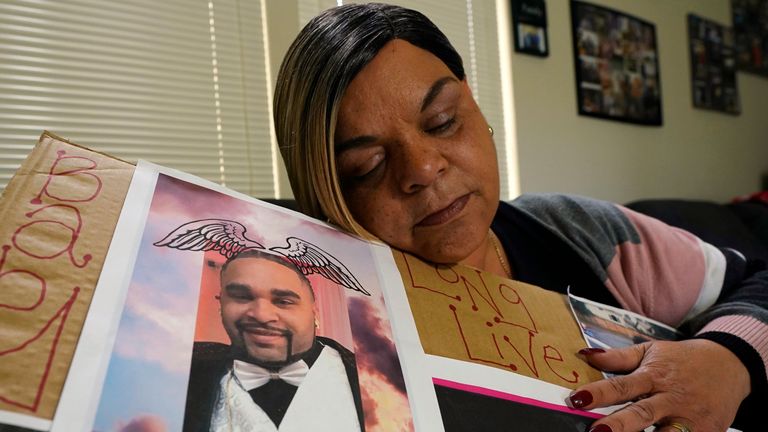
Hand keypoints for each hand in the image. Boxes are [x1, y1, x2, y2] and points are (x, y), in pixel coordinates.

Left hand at [567, 339, 750, 431]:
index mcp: (653, 375)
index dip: (598, 393)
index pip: (621, 385)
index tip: (577, 399)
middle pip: (642, 414)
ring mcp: (689, 418)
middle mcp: (670, 398)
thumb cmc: (681, 360)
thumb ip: (617, 358)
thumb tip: (584, 355)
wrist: (729, 365)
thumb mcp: (650, 351)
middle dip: (619, 425)